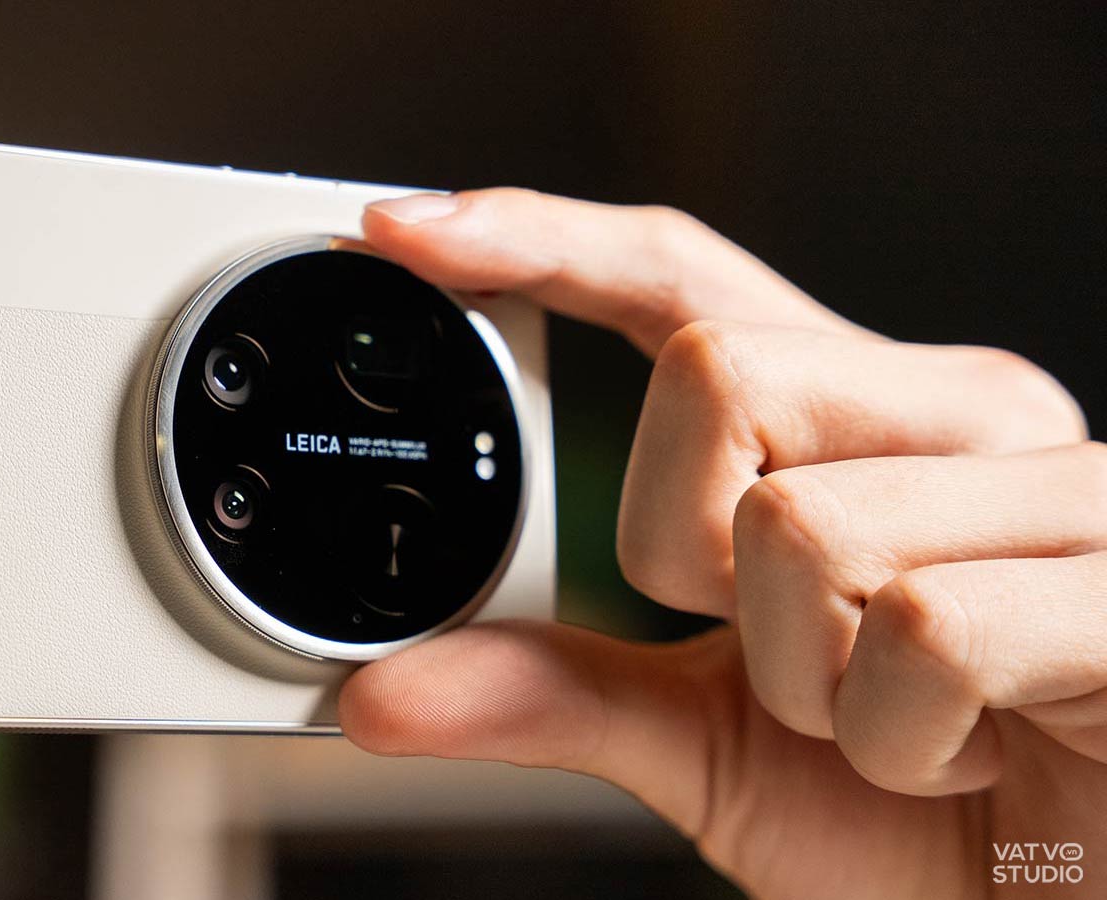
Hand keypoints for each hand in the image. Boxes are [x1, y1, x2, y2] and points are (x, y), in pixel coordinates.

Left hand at [339, 189, 1105, 897]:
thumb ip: (552, 692)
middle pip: (714, 370)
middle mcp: (960, 420)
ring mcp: (1061, 491)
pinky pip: (926, 635)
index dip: (547, 241)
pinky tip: (964, 756)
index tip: (408, 233)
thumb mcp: (703, 741)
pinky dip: (896, 742)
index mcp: (856, 425)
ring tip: (887, 725)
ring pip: (801, 521)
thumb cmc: (915, 821)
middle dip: (682, 552)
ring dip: (801, 684)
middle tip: (776, 650)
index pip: (685, 281)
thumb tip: (385, 689)